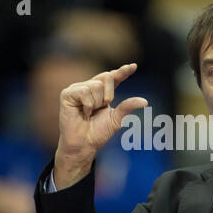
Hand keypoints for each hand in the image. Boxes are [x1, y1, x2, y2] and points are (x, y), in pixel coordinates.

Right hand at [55, 63, 147, 189]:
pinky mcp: (67, 94)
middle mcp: (89, 87)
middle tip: (100, 109)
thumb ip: (128, 107)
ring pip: (96, 85)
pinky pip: (84, 91)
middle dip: (109, 95)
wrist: (84, 145)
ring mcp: (77, 89)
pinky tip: (83, 112)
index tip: (133, 66)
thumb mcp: (117, 118)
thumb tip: (145, 101)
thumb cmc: (98, 133)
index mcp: (102, 92)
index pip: (114, 78)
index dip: (123, 71)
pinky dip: (88, 104)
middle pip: (107, 77)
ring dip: (97, 102)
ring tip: (90, 113)